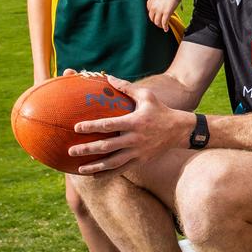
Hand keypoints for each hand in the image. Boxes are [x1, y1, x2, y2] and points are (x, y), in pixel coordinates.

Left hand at [69, 74, 188, 174]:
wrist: (179, 130)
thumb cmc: (160, 110)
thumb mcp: (147, 96)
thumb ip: (126, 87)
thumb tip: (108, 77)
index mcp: (135, 122)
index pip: (109, 125)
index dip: (93, 126)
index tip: (77, 127)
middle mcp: (135, 139)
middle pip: (107, 146)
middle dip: (88, 149)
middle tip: (71, 150)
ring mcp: (138, 152)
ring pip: (113, 162)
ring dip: (95, 166)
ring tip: (79, 169)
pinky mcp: (141, 160)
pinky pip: (122, 169)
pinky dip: (107, 173)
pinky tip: (94, 175)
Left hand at [147, 0, 181, 31]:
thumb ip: (157, 2)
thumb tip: (162, 6)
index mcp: (149, 3)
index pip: (150, 13)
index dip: (154, 17)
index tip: (158, 18)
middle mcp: (152, 7)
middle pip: (152, 19)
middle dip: (156, 22)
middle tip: (160, 24)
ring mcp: (159, 11)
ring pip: (157, 22)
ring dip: (160, 26)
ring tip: (163, 27)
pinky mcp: (166, 13)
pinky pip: (164, 23)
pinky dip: (165, 27)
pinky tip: (166, 29)